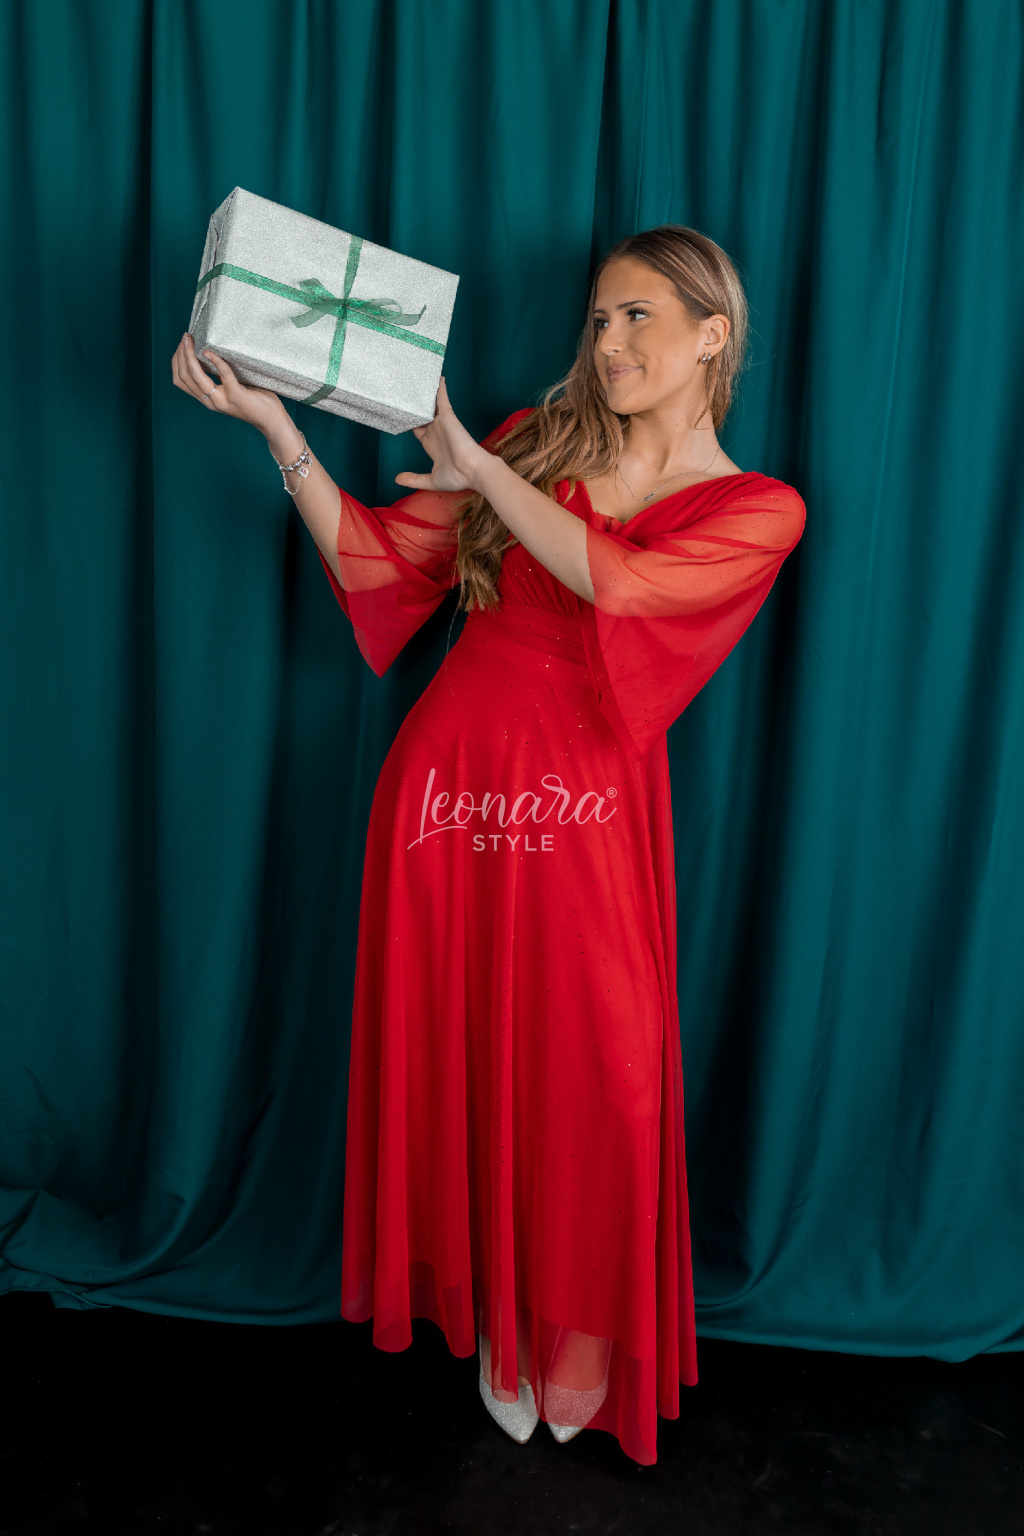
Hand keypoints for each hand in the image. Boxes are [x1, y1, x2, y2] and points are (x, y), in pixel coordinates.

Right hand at [171, 332, 287, 436]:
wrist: (272, 421)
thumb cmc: (255, 400)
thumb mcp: (230, 388)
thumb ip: (219, 377)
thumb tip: (209, 353)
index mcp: (207, 399)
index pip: (180, 380)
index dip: (177, 361)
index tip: (181, 345)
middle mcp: (211, 401)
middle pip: (184, 377)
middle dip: (181, 354)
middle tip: (186, 337)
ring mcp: (222, 400)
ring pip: (196, 377)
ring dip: (190, 356)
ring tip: (191, 340)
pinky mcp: (237, 396)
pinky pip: (223, 375)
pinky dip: (215, 361)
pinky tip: (210, 351)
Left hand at [395, 378, 488, 493]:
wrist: (473, 471)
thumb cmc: (457, 476)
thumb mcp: (431, 480)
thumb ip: (414, 479)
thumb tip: (397, 479)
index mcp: (432, 445)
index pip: (417, 429)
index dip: (410, 422)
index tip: (401, 414)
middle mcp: (436, 431)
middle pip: (421, 414)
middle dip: (414, 406)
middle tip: (402, 393)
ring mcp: (442, 423)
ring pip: (429, 404)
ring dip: (424, 394)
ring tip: (414, 379)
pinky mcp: (447, 417)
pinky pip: (441, 398)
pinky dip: (439, 388)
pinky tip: (436, 376)